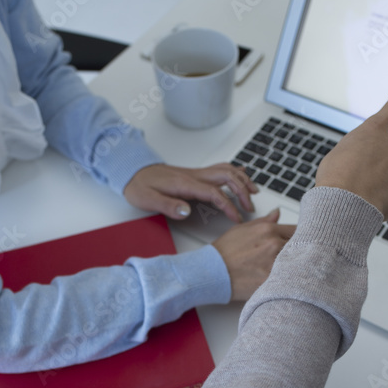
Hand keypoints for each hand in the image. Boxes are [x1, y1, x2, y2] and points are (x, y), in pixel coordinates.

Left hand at [123, 162, 256, 222]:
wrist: (133, 172)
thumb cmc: (140, 186)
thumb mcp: (147, 199)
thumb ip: (167, 205)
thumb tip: (186, 211)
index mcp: (185, 184)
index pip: (214, 193)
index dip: (229, 206)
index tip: (237, 218)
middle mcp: (194, 176)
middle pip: (226, 177)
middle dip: (243, 191)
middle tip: (250, 207)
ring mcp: (196, 174)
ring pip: (226, 171)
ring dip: (242, 179)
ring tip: (254, 191)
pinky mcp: (195, 175)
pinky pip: (219, 169)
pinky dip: (234, 172)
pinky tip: (241, 174)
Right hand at [213, 209, 295, 300]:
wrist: (211, 272)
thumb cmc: (224, 252)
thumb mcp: (242, 229)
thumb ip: (264, 221)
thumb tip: (277, 214)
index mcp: (268, 230)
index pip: (296, 230)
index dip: (300, 236)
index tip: (300, 241)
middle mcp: (273, 244)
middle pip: (300, 246)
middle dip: (299, 251)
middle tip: (296, 257)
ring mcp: (274, 263)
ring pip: (297, 263)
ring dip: (295, 265)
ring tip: (289, 269)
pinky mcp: (272, 280)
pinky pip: (289, 278)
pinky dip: (289, 279)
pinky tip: (285, 280)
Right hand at [315, 68, 387, 220]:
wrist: (343, 205)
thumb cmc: (335, 181)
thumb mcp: (340, 155)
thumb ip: (362, 154)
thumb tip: (378, 171)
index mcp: (375, 131)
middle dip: (382, 168)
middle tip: (362, 183)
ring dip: (387, 186)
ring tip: (367, 196)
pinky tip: (381, 206)